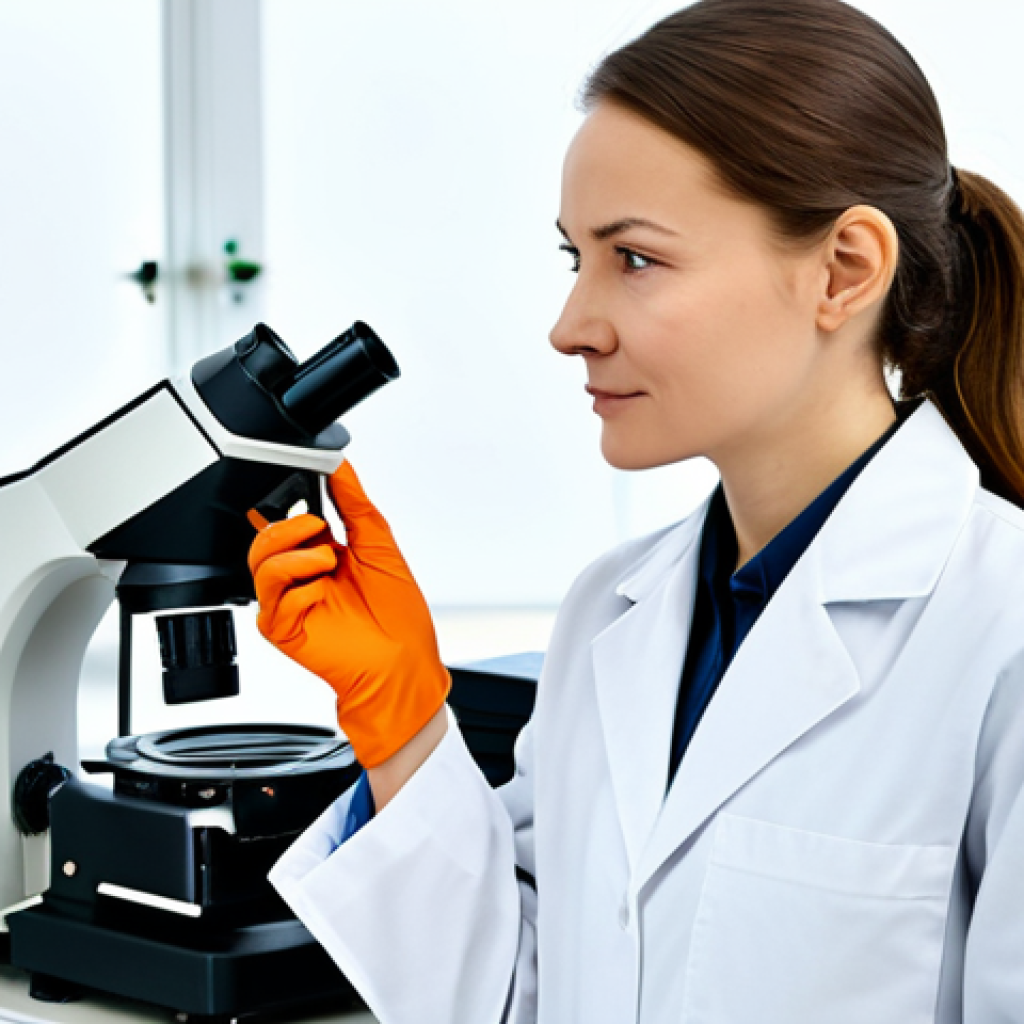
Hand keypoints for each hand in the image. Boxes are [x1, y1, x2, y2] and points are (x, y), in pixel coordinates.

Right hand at [248, 460, 449, 768]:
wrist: (403, 664)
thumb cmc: (399, 615)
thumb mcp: (379, 543)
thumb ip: (354, 502)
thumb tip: (340, 465)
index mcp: (321, 553)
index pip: (288, 517)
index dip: (288, 498)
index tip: (302, 477)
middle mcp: (301, 576)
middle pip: (264, 536)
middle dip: (286, 523)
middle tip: (317, 525)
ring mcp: (290, 602)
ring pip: (259, 563)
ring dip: (292, 553)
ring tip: (327, 559)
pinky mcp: (283, 629)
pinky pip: (270, 599)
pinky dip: (298, 587)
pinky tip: (322, 592)